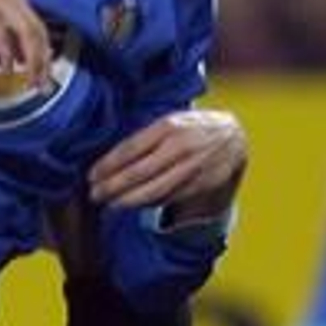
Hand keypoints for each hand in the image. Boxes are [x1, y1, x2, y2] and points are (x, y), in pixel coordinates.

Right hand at [0, 0, 52, 87]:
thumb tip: (14, 55)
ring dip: (31, 61)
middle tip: (41, 86)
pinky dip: (6, 53)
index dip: (44, 53)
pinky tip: (6, 69)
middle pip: (38, 31)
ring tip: (29, 82)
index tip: (44, 75)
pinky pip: (0, 32)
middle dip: (42, 61)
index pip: (39, 27)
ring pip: (25, 32)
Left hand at [87, 109, 246, 219]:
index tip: (91, 175)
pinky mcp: (201, 184)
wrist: (234, 136)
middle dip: (113, 186)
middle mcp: (179, 147)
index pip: (130, 148)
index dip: (108, 164)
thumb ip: (145, 135)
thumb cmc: (192, 127)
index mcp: (167, 126)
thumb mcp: (170, 120)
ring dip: (128, 200)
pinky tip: (134, 204)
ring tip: (110, 203)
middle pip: (139, 172)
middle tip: (94, 194)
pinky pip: (170, 197)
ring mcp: (192, 167)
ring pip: (154, 190)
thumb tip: (111, 156)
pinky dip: (150, 203)